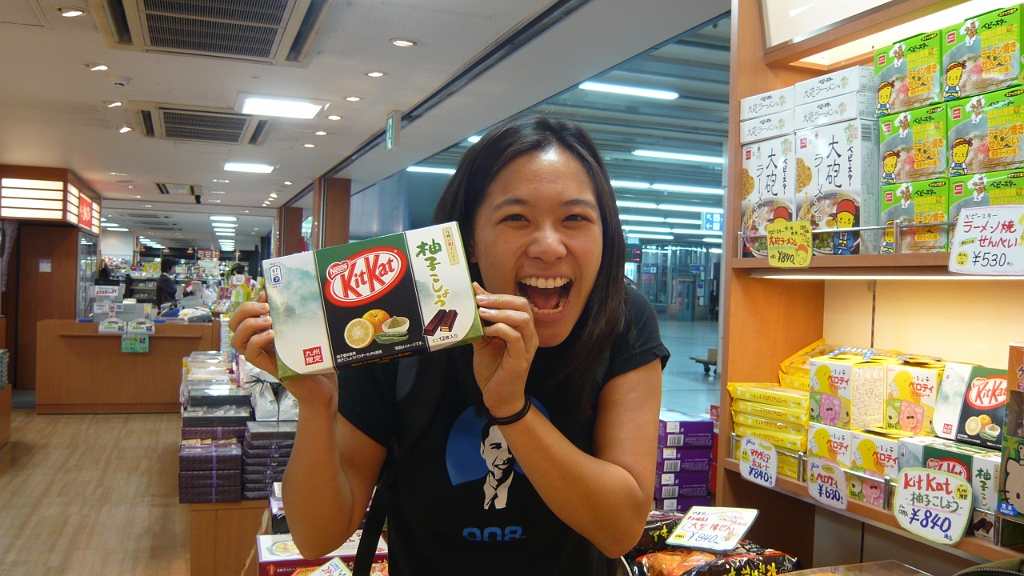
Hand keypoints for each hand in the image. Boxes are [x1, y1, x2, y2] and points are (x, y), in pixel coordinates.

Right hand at [229, 292, 337, 410]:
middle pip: (234, 324)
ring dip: (248, 326)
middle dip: (245, 310)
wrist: (323, 385)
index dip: (250, 303)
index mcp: (265, 330)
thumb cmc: (316, 357)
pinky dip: (257, 341)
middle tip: (265, 308)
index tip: (266, 295)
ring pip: (237, 340)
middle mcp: (259, 342)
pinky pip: (250, 354)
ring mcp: (262, 355)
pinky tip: (271, 335)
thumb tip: (284, 294)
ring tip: (268, 321)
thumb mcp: (304, 330)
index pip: (244, 314)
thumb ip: (293, 315)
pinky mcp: (267, 367)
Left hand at [472, 283, 537, 417]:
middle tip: (479, 300)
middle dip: (500, 299)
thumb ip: (481, 320)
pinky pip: (515, 337)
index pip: (517, 302)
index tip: (476, 291)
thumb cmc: (493, 369)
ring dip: (500, 312)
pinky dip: (500, 329)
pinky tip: (486, 331)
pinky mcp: (521, 359)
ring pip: (522, 319)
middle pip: (523, 305)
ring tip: (482, 312)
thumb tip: (474, 296)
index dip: (497, 294)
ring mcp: (527, 347)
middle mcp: (529, 335)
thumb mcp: (484, 340)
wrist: (498, 397)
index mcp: (522, 328)